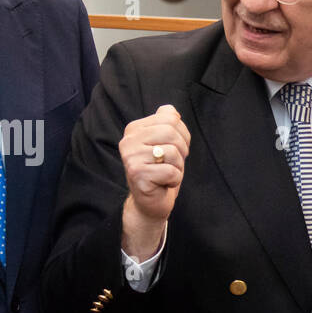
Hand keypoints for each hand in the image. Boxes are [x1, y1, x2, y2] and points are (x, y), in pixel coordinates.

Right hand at [120, 104, 190, 257]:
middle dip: (182, 150)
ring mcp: (130, 157)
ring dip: (178, 166)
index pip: (170, 117)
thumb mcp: (167, 144)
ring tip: (167, 174)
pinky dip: (174, 179)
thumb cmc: (161, 171)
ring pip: (172, 151)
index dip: (183, 134)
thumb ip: (167, 123)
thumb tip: (171, 110)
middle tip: (173, 163)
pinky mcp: (137, 174)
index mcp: (135, 128)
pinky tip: (164, 183)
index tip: (176, 148)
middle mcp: (128, 140)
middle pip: (171, 131)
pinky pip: (171, 171)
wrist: (150, 202)